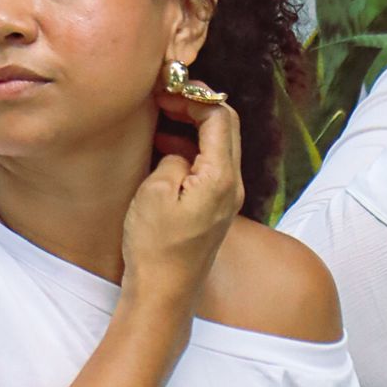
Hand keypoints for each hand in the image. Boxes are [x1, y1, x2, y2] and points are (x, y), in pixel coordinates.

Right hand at [122, 87, 242, 307]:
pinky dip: (190, 149)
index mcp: (221, 176)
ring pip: (218, 146)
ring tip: (160, 118)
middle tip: (165, 97)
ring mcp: (227, 199)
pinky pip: (210, 167)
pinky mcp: (215, 210)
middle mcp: (233, 185)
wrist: (163, 294)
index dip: (194, 96)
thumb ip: (174, 159)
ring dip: (193, 127)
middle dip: (197, 105)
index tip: (165, 92)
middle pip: (226, 127)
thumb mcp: (154, 193)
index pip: (219, 116)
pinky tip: (163, 149)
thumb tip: (180, 153)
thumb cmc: (155, 248)